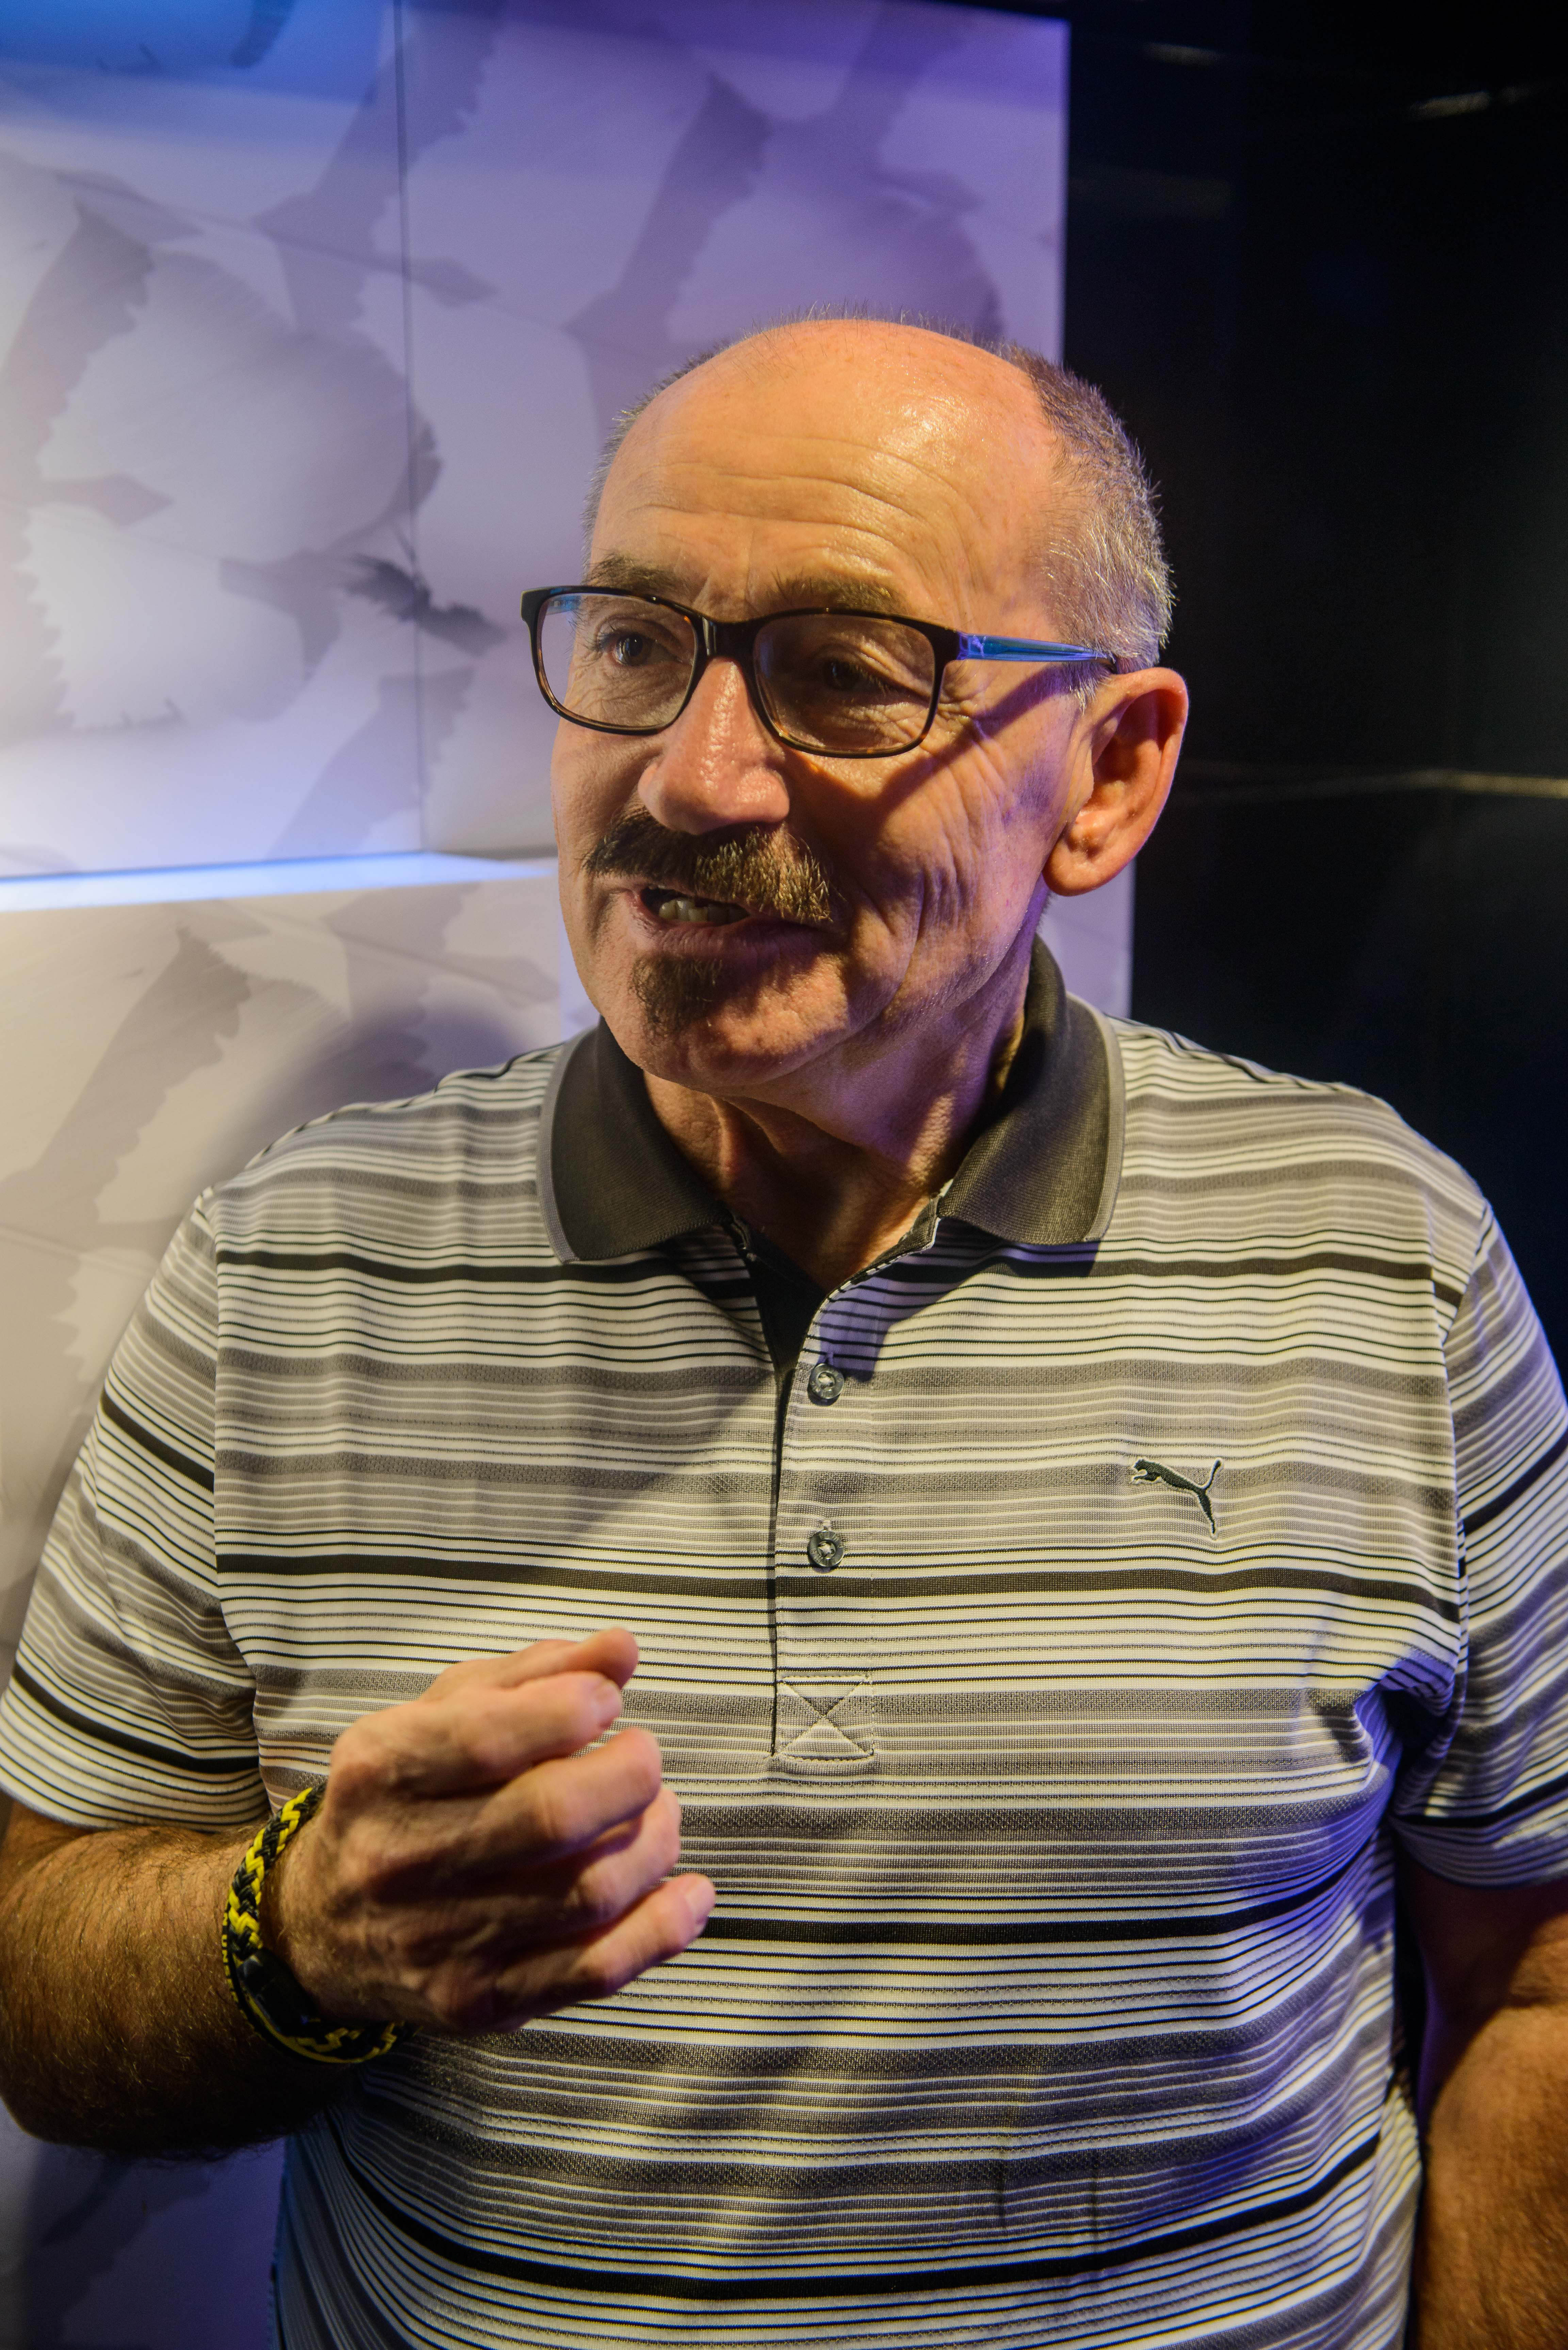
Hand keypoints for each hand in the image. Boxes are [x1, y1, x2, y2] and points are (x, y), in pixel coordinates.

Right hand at [266, 1628, 712, 2033]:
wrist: (326, 1928)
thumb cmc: (406, 1798)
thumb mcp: (444, 1714)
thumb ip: (535, 1675)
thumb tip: (620, 1650)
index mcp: (383, 1771)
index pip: (488, 1737)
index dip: (569, 1709)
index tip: (605, 1699)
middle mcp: (401, 1859)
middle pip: (552, 1818)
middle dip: (629, 1775)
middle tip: (643, 1757)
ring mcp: (441, 1941)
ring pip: (587, 1892)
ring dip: (653, 1843)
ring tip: (657, 1813)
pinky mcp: (481, 2002)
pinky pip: (595, 1971)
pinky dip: (661, 1929)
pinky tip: (688, 1894)